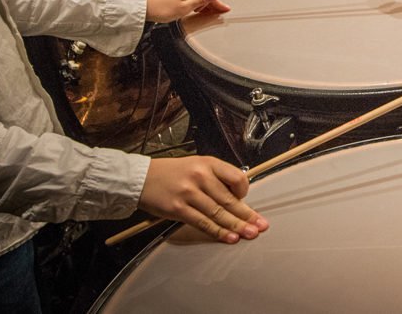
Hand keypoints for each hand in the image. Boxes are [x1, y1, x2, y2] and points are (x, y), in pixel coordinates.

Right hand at [138, 156, 267, 243]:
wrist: (140, 178)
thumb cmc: (171, 173)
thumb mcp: (197, 165)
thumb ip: (216, 178)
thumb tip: (237, 198)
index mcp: (208, 163)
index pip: (236, 177)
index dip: (244, 191)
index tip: (246, 200)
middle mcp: (200, 176)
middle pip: (229, 199)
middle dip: (247, 215)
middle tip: (261, 225)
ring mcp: (189, 193)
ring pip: (218, 213)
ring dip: (236, 226)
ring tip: (250, 234)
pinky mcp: (178, 208)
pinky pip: (202, 223)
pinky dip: (218, 232)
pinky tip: (229, 237)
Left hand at [145, 0, 230, 22]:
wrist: (143, 7)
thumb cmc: (160, 8)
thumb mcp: (185, 8)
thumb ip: (202, 0)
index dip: (218, 1)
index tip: (224, 7)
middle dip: (209, 1)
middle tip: (212, 12)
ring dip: (200, 0)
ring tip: (196, 11)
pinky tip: (189, 6)